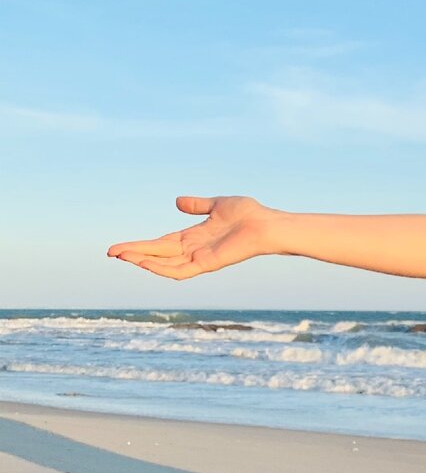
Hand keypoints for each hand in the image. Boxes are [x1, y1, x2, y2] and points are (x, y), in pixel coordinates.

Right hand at [106, 195, 277, 279]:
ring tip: (121, 256)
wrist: (267, 224)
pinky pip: (180, 271)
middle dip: (134, 254)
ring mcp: (200, 259)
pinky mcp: (207, 264)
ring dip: (142, 261)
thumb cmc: (249, 215)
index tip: (118, 247)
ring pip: (164, 264)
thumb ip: (197, 205)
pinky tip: (144, 263)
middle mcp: (194, 250)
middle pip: (157, 254)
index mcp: (194, 237)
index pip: (161, 244)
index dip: (140, 245)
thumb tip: (177, 202)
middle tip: (110, 253)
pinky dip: (161, 268)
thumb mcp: (217, 205)